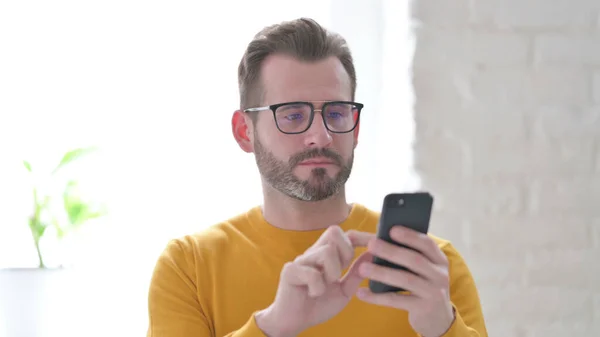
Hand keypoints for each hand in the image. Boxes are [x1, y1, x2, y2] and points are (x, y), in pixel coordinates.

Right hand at [255, 226, 371, 336]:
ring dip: (332, 273)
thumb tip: (373, 254)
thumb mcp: (344, 290)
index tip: (375, 246)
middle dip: (345, 252)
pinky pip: (312, 274)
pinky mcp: (290, 271)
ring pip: (326, 252)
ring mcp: (301, 261)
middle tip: (341, 272)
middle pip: (334, 231)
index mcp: (326, 255)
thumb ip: (356, 273)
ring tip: (325, 286)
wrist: (294, 322)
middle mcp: (313, 253)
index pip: (345, 235)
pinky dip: (318, 288)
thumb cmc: (318, 304)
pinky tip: (313, 294)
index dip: (362, 237)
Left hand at [356, 226, 454, 336]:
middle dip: (391, 251)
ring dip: (382, 273)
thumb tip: (376, 237)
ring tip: (361, 268)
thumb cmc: (423, 286)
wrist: (438, 319)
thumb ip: (407, 253)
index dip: (410, 236)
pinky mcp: (423, 309)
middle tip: (371, 244)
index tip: (392, 230)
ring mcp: (433, 292)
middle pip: (415, 260)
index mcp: (438, 260)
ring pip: (405, 280)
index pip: (427, 244)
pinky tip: (362, 293)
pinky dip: (377, 297)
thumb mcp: (423, 269)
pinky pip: (397, 300)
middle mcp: (439, 274)